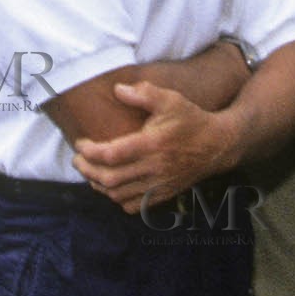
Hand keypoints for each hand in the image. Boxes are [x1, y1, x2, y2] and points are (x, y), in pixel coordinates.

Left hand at [72, 81, 236, 212]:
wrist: (217, 144)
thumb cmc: (191, 119)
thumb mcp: (171, 99)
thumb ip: (144, 93)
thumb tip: (117, 89)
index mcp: (153, 144)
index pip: (111, 154)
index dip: (89, 151)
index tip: (81, 143)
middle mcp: (154, 168)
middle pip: (109, 178)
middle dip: (86, 170)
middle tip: (77, 159)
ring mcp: (158, 185)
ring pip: (117, 195)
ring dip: (98, 185)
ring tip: (90, 171)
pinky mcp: (163, 195)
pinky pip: (132, 206)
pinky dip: (116, 198)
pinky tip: (112, 186)